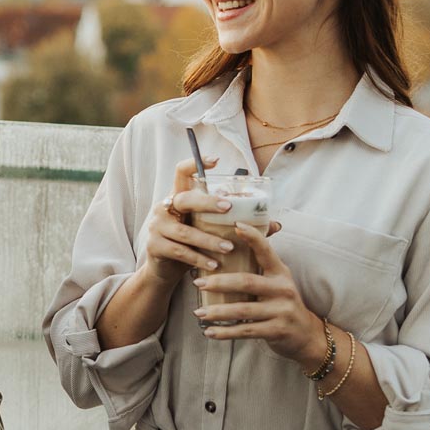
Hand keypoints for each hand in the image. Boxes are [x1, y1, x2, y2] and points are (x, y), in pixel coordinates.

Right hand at [140, 156, 229, 285]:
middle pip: (184, 199)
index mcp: (178, 198)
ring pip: (185, 231)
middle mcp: (164, 208)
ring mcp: (157, 227)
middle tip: (228, 207)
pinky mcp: (155, 246)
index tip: (216, 160)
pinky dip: (198, 258)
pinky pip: (180, 251)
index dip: (195, 163)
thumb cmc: (191, 244)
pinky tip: (214, 264)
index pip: (181, 172)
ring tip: (228, 248)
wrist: (163, 269)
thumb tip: (275, 225)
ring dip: (208, 239)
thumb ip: (235, 224)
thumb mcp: (209, 230)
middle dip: (207, 202)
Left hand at [193, 222, 326, 363]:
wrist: (307, 335)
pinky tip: (209, 332)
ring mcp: (282, 311)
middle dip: (219, 282)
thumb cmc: (281, 302)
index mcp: (280, 272)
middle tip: (197, 282)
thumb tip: (233, 238)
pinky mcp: (277, 330)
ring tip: (198, 312)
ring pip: (243, 309)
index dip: (253, 237)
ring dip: (218, 311)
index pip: (266, 251)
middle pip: (247, 282)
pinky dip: (226, 332)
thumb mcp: (277, 280)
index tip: (236, 225)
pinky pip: (247, 330)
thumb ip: (259, 266)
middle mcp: (283, 289)